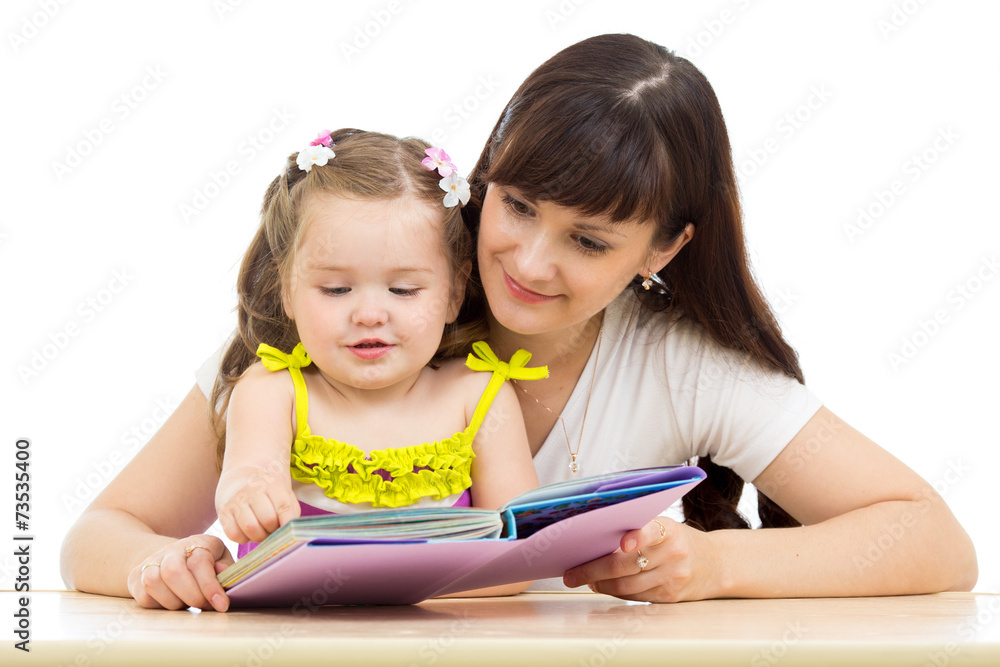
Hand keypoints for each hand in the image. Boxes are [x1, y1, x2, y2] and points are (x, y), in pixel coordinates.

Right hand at [127, 535, 233, 610]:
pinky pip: (142, 596)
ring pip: (153, 582)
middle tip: (203, 606)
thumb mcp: (221, 562)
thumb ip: (226, 569)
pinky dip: (159, 605)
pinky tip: (171, 603)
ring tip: (185, 604)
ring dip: (173, 601)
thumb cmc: (205, 564)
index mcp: (197, 543)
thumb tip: (223, 576)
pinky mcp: (136, 576)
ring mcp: (152, 561)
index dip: (210, 586)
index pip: (200, 561)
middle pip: (173, 571)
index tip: (221, 605)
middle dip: (191, 596)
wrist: (172, 558)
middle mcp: (173, 549)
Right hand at [215, 465, 300, 543]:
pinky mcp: (223, 513)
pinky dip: (243, 539)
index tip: (291, 533)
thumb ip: (290, 512)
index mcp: (272, 485)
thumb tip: (290, 533)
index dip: (288, 522)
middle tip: (272, 529)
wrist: (240, 480)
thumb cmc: (268, 494)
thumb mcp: (284, 496)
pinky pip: (234, 535)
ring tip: (261, 531)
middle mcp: (252, 490)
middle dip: (273, 531)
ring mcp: (236, 501)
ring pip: (251, 528)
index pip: (284, 506)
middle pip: (268, 520)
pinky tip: (247, 532)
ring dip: (259, 536)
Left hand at [562, 517, 719, 601]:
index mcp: (669, 530)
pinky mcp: (670, 597)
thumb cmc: (679, 540)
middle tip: (571, 574)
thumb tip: (595, 541)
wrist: (715, 564)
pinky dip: (615, 592)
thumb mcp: (665, 526)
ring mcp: (673, 578)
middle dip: (593, 570)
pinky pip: (635, 597)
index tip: (623, 541)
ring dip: (600, 584)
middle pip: (626, 566)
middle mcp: (673, 554)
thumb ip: (637, 529)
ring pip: (627, 586)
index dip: (636, 536)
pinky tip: (603, 586)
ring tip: (584, 579)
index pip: (650, 531)